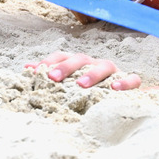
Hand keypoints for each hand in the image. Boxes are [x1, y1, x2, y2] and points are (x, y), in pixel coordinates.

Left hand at [25, 51, 141, 90]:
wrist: (126, 102)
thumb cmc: (92, 96)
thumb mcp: (71, 90)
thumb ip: (52, 79)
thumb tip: (26, 71)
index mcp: (80, 66)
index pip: (63, 56)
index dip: (49, 61)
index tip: (34, 71)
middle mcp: (95, 65)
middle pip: (81, 58)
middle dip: (66, 66)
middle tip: (53, 78)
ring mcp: (114, 72)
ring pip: (105, 65)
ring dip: (92, 73)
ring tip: (81, 85)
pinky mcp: (132, 84)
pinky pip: (132, 79)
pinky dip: (125, 82)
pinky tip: (115, 89)